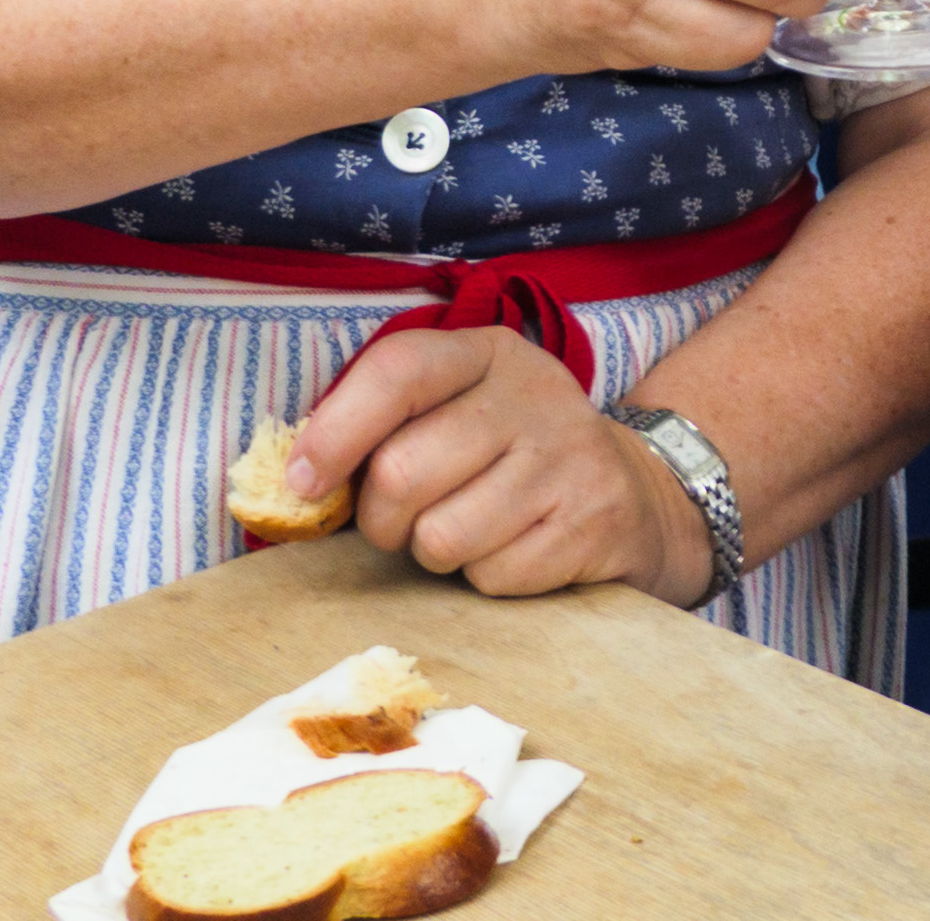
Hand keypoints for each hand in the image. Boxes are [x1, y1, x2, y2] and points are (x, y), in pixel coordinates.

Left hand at [288, 328, 713, 603]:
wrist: (634, 494)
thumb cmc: (509, 457)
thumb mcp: (458, 411)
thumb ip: (385, 428)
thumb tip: (295, 484)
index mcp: (488, 353)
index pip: (398, 371)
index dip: (336, 431)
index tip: (304, 483)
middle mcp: (533, 394)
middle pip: (402, 472)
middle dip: (382, 519)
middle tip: (400, 523)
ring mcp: (569, 457)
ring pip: (441, 538)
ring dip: (435, 554)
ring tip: (466, 531)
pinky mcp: (590, 522)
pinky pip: (491, 577)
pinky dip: (486, 578)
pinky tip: (514, 548)